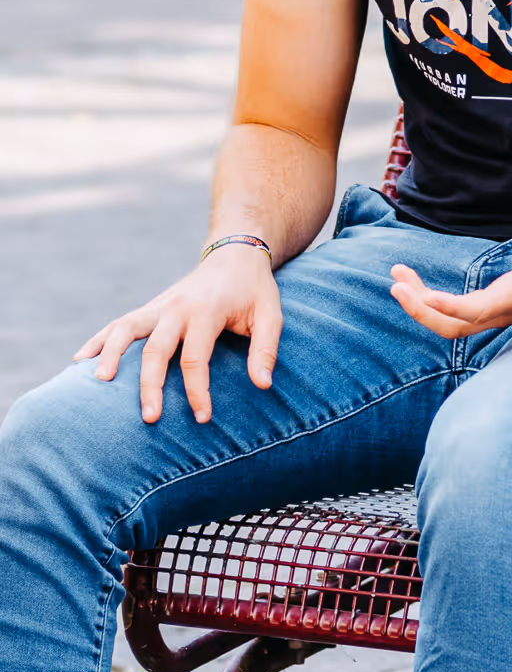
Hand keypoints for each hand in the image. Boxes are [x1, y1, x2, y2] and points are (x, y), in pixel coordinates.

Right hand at [74, 245, 281, 425]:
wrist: (235, 254)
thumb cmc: (254, 290)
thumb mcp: (270, 315)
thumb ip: (266, 349)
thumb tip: (263, 385)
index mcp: (207, 311)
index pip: (196, 358)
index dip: (197, 391)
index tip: (202, 417)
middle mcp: (177, 308)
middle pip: (155, 350)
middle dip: (150, 385)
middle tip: (149, 417)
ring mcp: (159, 306)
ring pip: (126, 330)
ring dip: (111, 355)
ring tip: (101, 384)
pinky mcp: (150, 308)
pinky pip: (119, 323)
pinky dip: (99, 340)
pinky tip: (81, 361)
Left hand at [390, 224, 511, 337]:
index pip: (478, 312)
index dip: (453, 308)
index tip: (427, 298)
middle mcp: (500, 312)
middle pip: (453, 327)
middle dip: (422, 311)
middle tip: (397, 284)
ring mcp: (491, 313)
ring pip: (446, 323)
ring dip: (419, 304)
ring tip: (397, 276)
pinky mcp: (485, 308)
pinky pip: (449, 313)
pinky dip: (427, 299)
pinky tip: (412, 280)